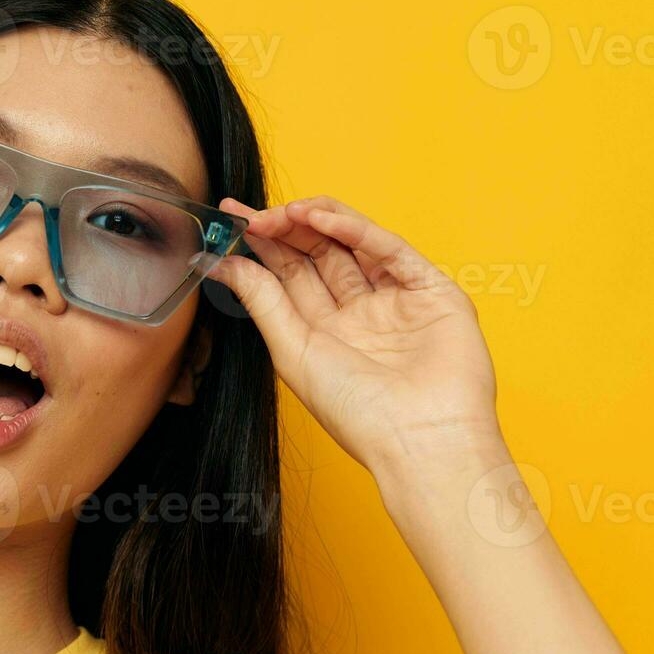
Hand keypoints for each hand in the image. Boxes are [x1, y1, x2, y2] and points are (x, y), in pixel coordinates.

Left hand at [211, 195, 504, 489]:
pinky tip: (322, 219)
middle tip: (252, 214)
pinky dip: (356, 231)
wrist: (419, 441)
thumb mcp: (293, 351)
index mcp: (326, 331)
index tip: (230, 221)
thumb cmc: (357, 412)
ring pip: (353, 243)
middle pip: (318, 253)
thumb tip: (221, 264)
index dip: (261, 245)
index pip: (290, 274)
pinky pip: (390, 250)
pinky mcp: (432, 289)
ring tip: (283, 212)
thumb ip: (261, 301)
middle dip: (284, 228)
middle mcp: (360, 311)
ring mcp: (396, 298)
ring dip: (317, 222)